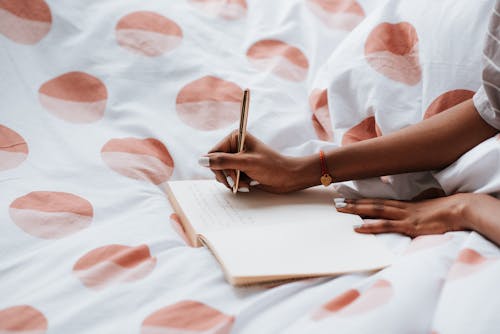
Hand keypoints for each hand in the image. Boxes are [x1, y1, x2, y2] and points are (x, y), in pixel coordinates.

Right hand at [200, 131, 315, 192]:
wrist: (288, 178)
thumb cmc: (272, 167)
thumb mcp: (246, 163)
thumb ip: (223, 161)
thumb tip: (201, 160)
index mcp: (236, 137)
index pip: (213, 153)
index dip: (217, 166)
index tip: (229, 176)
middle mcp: (235, 146)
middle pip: (215, 164)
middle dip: (226, 176)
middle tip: (236, 182)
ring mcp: (238, 158)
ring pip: (221, 173)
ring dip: (232, 181)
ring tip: (245, 183)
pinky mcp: (241, 168)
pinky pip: (229, 178)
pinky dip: (236, 183)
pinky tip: (247, 184)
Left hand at [336, 193, 472, 236]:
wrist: (459, 209)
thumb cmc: (446, 209)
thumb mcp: (428, 206)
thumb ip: (417, 206)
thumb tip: (416, 205)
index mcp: (404, 204)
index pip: (378, 201)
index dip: (363, 200)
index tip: (348, 199)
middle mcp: (400, 208)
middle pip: (372, 204)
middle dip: (353, 203)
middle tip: (336, 202)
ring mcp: (403, 216)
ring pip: (374, 211)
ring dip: (356, 210)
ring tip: (340, 209)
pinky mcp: (408, 226)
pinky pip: (385, 226)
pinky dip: (370, 226)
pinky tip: (358, 227)